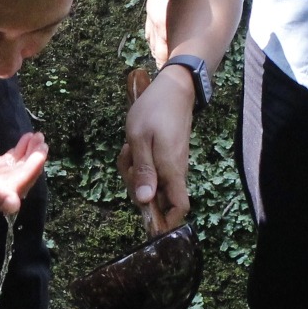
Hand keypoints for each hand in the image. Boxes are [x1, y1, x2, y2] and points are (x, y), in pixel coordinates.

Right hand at [0, 132, 47, 222]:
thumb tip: (14, 206)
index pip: (11, 191)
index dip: (28, 172)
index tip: (41, 152)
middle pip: (13, 183)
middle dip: (30, 162)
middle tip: (42, 140)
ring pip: (9, 175)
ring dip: (23, 157)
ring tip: (36, 137)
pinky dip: (12, 157)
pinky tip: (22, 143)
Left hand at [118, 65, 195, 233]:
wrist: (174, 88)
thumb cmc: (155, 110)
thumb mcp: (139, 139)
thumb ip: (143, 171)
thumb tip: (145, 202)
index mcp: (171, 170)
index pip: (179, 207)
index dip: (167, 220)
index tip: (148, 219)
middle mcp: (175, 171)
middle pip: (157, 198)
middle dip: (136, 187)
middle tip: (127, 161)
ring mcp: (171, 164)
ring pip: (150, 182)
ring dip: (134, 171)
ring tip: (129, 148)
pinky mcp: (166, 156)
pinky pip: (150, 169)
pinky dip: (138, 161)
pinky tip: (132, 145)